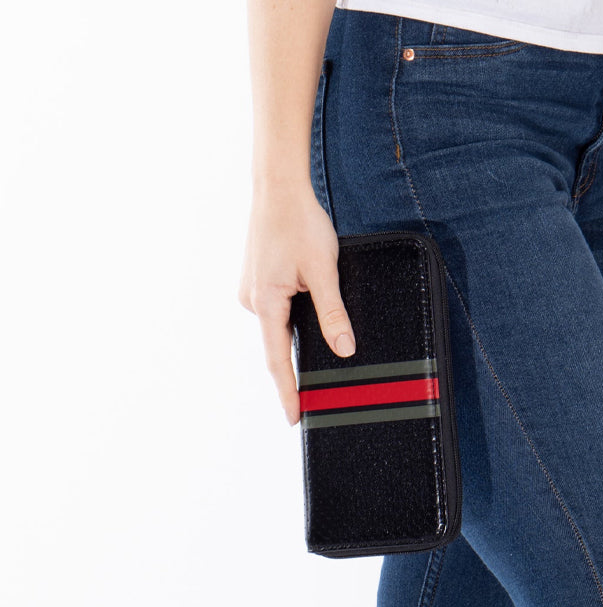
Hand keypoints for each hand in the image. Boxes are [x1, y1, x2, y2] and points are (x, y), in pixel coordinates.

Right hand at [238, 180, 355, 424]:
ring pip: (280, 325)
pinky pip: (277, 310)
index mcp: (265, 302)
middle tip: (315, 393)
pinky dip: (292, 318)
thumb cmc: (300, 223)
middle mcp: (252, 300)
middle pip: (278, 344)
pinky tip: (307, 311)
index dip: (288, 391)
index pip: (278, 360)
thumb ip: (333, 313)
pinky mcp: (258, 281)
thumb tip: (345, 348)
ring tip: (316, 344)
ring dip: (296, 336)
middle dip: (296, 367)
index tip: (294, 417)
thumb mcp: (323, 271)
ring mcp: (253, 291)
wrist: (278, 189)